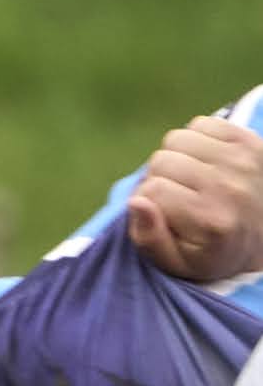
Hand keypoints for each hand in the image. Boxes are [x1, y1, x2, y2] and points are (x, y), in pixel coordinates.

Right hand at [127, 116, 262, 284]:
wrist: (260, 241)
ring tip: (191, 179)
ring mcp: (244, 160)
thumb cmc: (210, 253)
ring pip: (176, 139)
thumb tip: (135, 201)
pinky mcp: (251, 141)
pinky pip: (200, 124)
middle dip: (159, 179)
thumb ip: (149, 239)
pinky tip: (206, 163)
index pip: (150, 190)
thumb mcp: (174, 262)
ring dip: (176, 158)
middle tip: (178, 198)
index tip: (163, 216)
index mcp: (210, 219)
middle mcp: (230, 186)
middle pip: (161, 161)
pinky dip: (195, 141)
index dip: (147, 202)